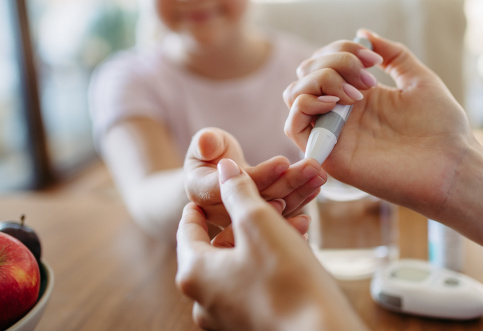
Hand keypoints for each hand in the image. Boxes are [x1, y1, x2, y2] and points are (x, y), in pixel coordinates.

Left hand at [176, 159, 366, 330]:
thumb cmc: (286, 279)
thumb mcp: (259, 223)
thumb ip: (238, 191)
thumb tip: (223, 168)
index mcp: (195, 272)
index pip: (187, 229)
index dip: (200, 206)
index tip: (209, 195)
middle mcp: (202, 301)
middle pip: (216, 247)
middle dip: (243, 222)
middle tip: (264, 204)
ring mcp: (225, 319)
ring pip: (239, 266)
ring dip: (261, 241)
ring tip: (290, 223)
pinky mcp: (250, 327)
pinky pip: (252, 287)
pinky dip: (268, 265)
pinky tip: (295, 251)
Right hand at [184, 128, 326, 241]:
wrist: (217, 173)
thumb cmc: (211, 153)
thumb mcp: (205, 143)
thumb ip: (206, 142)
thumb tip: (207, 142)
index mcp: (203, 193)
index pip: (233, 187)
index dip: (260, 175)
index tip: (283, 161)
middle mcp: (221, 213)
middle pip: (258, 199)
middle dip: (288, 182)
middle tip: (313, 166)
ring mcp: (242, 223)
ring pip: (275, 208)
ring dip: (300, 192)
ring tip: (320, 174)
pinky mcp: (259, 225)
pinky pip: (282, 215)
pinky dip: (301, 202)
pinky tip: (316, 190)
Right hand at [283, 30, 473, 215]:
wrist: (452, 165)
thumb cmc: (442, 127)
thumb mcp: (418, 78)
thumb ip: (392, 54)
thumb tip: (363, 33)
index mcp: (359, 96)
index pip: (325, 62)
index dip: (342, 49)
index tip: (374, 60)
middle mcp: (341, 113)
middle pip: (307, 74)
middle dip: (333, 61)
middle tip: (367, 77)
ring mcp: (333, 133)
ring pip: (295, 95)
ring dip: (319, 79)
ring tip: (355, 93)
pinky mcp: (329, 156)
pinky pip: (293, 126)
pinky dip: (305, 104)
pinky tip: (336, 102)